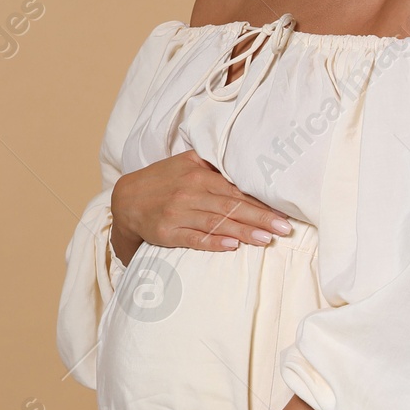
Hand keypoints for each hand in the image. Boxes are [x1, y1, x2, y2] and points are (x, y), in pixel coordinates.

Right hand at [110, 150, 293, 262]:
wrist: (126, 199)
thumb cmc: (162, 181)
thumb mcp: (186, 164)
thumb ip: (214, 167)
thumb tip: (247, 170)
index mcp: (198, 175)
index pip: (236, 190)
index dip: (261, 202)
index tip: (283, 212)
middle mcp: (190, 192)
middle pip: (231, 206)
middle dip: (260, 218)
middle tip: (283, 228)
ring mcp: (178, 212)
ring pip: (216, 222)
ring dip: (243, 231)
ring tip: (265, 239)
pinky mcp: (167, 231)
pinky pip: (194, 238)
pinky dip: (212, 241)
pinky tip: (231, 245)